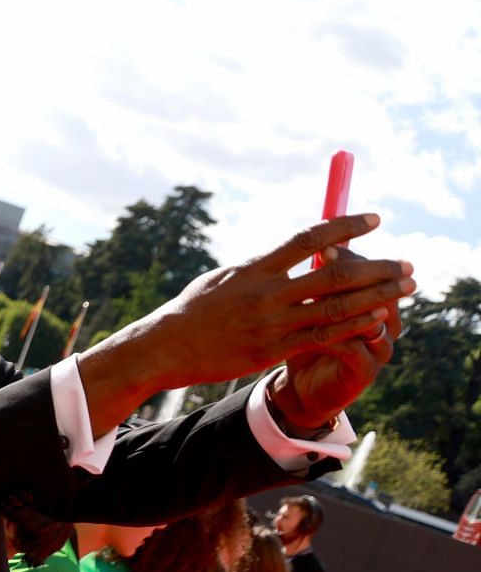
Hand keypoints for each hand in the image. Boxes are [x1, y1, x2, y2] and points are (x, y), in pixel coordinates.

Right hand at [79, 215, 412, 421]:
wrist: (164, 347)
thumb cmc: (192, 310)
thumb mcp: (224, 278)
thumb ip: (259, 267)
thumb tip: (287, 252)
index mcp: (255, 268)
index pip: (310, 239)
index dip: (347, 227)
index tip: (376, 220)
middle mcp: (267, 293)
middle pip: (335, 273)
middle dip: (378, 267)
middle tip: (407, 263)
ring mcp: (271, 324)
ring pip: (337, 306)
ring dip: (378, 296)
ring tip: (406, 288)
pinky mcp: (272, 350)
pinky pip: (323, 337)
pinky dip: (354, 326)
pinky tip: (378, 318)